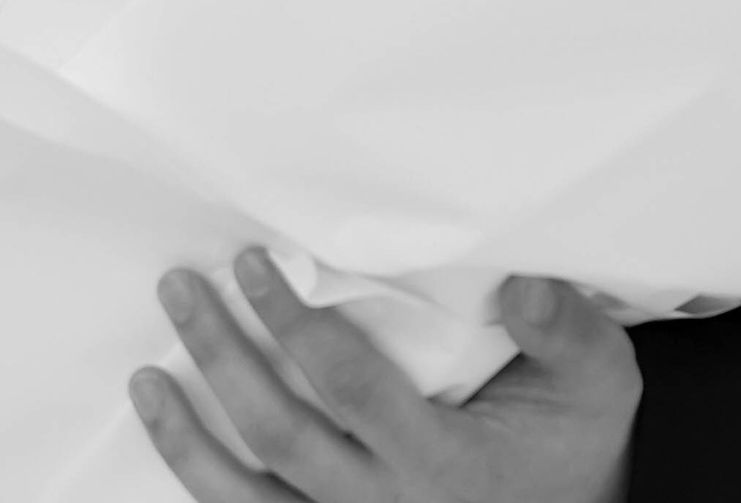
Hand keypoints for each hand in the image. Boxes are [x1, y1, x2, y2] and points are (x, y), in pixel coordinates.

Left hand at [131, 251, 637, 502]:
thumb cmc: (572, 441)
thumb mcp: (595, 382)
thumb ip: (565, 332)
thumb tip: (524, 285)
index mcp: (445, 465)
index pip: (351, 388)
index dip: (297, 326)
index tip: (257, 262)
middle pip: (282, 436)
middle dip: (222, 357)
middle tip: (179, 287)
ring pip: (251, 502)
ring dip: (189, 441)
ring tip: (146, 377)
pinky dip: (207, 491)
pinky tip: (173, 445)